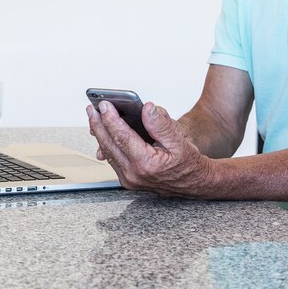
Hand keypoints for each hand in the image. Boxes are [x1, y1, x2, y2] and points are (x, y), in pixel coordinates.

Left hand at [87, 100, 214, 196]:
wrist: (196, 183)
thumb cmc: (189, 162)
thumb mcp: (180, 140)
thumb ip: (161, 124)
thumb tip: (147, 109)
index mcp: (147, 164)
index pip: (122, 137)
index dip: (111, 119)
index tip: (104, 105)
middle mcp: (134, 174)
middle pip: (109, 144)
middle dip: (98, 124)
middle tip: (92, 108)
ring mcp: (129, 179)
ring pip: (108, 152)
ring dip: (100, 133)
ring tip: (94, 116)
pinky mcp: (128, 179)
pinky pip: (113, 159)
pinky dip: (107, 144)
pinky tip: (104, 132)